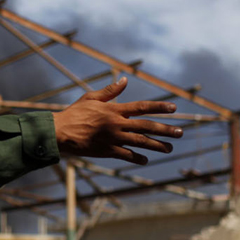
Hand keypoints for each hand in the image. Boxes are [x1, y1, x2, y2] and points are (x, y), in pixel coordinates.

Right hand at [52, 77, 181, 164]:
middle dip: (165, 129)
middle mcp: (116, 124)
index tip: (174, 108)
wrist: (60, 132)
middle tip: (180, 132)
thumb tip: (124, 80)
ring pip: (140, 142)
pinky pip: (126, 155)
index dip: (159, 107)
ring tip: (169, 147)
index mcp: (114, 110)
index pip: (141, 107)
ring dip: (157, 145)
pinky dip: (137, 157)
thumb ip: (109, 91)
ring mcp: (112, 139)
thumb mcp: (91, 98)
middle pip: (146, 126)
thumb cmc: (74, 113)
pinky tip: (146, 159)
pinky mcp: (106, 151)